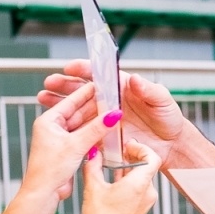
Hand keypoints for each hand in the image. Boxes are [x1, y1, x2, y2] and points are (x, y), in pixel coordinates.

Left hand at [23, 83, 116, 201]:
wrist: (44, 192)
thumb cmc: (47, 170)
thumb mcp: (75, 145)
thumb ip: (96, 129)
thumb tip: (112, 116)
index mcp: (48, 121)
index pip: (71, 101)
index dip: (87, 93)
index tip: (101, 85)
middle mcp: (54, 129)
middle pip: (78, 113)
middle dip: (95, 108)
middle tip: (112, 100)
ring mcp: (61, 140)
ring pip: (83, 127)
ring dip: (96, 123)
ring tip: (113, 115)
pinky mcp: (68, 152)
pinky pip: (84, 139)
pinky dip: (95, 136)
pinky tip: (106, 132)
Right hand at [38, 61, 188, 166]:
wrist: (171, 145)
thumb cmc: (169, 118)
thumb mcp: (162, 100)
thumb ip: (149, 90)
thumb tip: (135, 79)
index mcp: (122, 87)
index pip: (99, 74)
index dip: (84, 69)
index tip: (70, 67)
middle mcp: (110, 101)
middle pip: (82, 90)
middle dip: (64, 85)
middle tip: (49, 83)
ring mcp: (105, 118)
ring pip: (78, 109)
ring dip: (60, 104)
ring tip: (43, 99)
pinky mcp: (104, 136)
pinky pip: (83, 131)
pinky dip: (69, 128)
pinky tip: (57, 126)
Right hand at [80, 140, 159, 213]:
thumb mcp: (93, 188)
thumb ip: (93, 166)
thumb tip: (93, 154)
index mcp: (140, 184)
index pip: (152, 157)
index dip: (141, 148)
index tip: (127, 146)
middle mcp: (148, 193)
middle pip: (145, 168)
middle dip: (130, 158)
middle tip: (115, 153)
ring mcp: (146, 204)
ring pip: (140, 180)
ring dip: (127, 171)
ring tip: (110, 167)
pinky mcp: (140, 212)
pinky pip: (138, 191)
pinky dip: (127, 184)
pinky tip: (111, 185)